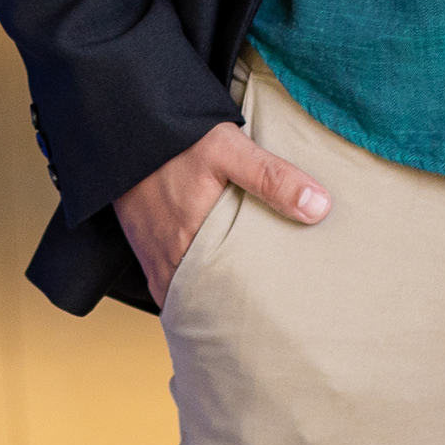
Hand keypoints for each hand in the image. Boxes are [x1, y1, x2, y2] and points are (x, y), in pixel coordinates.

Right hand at [116, 121, 329, 304]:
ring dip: (210, 297)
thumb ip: (272, 178)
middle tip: (267, 315)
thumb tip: (319, 208)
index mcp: (187, 247)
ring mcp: (152, 256)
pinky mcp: (144, 245)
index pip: (221, 300)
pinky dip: (191, 283)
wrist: (125, 126)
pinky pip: (169, 279)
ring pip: (185, 293)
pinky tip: (214, 275)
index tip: (277, 317)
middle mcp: (165, 261)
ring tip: (245, 301)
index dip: (247, 313)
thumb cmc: (176, 139)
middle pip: (203, 301)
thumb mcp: (228, 150)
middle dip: (232, 310)